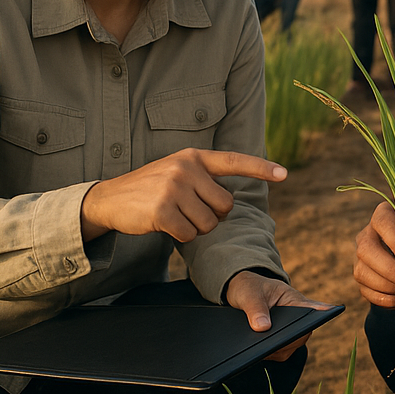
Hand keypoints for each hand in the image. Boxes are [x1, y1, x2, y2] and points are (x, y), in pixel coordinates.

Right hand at [81, 148, 286, 242]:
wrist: (110, 199)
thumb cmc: (151, 189)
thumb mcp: (178, 173)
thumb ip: (204, 179)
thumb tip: (231, 202)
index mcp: (194, 157)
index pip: (233, 161)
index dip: (261, 168)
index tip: (284, 174)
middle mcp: (186, 168)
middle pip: (226, 205)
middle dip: (212, 216)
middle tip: (188, 210)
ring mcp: (174, 187)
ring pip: (209, 223)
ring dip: (195, 228)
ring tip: (174, 215)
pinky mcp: (162, 209)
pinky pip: (190, 234)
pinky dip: (180, 236)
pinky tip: (164, 224)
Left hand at [225, 271, 335, 360]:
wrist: (242, 295)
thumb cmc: (250, 288)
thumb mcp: (250, 294)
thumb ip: (255, 309)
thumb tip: (263, 329)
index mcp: (294, 300)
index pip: (312, 307)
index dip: (323, 311)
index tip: (329, 311)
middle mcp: (297, 318)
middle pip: (300, 334)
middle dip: (286, 340)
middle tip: (268, 344)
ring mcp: (289, 333)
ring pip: (288, 348)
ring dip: (273, 350)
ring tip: (255, 350)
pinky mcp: (279, 344)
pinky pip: (276, 353)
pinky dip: (265, 353)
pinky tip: (251, 352)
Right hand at [353, 201, 394, 306]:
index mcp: (386, 214)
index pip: (384, 223)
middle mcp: (369, 234)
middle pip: (366, 250)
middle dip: (389, 269)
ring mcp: (363, 258)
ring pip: (362, 272)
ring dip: (388, 286)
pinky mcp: (364, 278)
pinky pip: (366, 291)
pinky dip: (386, 299)